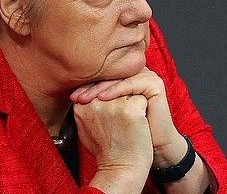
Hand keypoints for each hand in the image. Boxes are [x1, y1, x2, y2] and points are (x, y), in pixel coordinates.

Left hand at [71, 68, 186, 167]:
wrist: (143, 151)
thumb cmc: (124, 136)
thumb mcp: (105, 115)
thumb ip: (93, 103)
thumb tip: (71, 96)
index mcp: (126, 79)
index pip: (104, 77)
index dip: (87, 86)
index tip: (72, 97)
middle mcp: (137, 75)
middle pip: (111, 75)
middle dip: (91, 87)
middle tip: (77, 97)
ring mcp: (147, 77)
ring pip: (120, 78)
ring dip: (101, 87)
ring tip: (87, 98)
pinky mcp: (155, 84)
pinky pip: (132, 83)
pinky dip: (117, 90)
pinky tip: (104, 99)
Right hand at [74, 95, 152, 191]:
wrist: (121, 168)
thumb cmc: (106, 150)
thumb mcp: (85, 128)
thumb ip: (86, 108)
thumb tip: (92, 92)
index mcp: (81, 106)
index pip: (98, 86)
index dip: (109, 94)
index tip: (114, 111)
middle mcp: (94, 102)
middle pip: (114, 84)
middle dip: (121, 95)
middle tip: (124, 117)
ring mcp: (113, 104)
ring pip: (128, 89)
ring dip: (132, 101)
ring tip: (130, 121)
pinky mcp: (131, 108)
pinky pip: (141, 98)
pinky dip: (143, 109)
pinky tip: (138, 123)